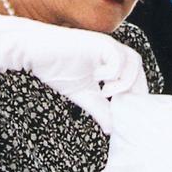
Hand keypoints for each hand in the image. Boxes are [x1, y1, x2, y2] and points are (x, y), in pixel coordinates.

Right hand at [0, 12, 144, 132]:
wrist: (32, 51)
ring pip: (132, 62)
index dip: (136, 93)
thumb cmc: (55, 68)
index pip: (135, 76)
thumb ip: (99, 109)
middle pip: (138, 67)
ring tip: (104, 92)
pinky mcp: (97, 42)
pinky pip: (116, 57)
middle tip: (119, 105)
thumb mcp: (83, 94)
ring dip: (122, 82)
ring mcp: (105, 45)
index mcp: (111, 61)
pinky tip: (96, 78)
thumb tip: (112, 128)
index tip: (128, 112)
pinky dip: (110, 72)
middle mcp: (112, 51)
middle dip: (134, 89)